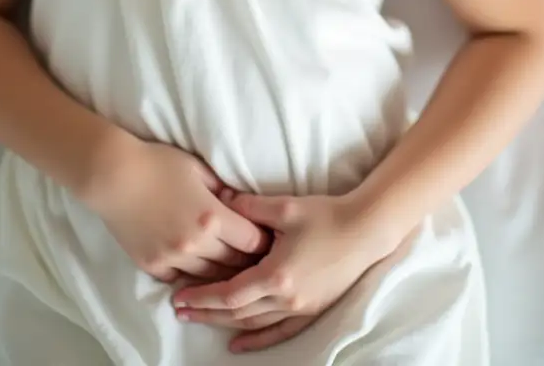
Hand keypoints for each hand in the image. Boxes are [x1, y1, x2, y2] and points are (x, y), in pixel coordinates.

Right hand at [88, 137, 270, 285]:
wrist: (113, 176)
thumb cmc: (157, 163)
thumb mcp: (198, 168)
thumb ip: (222, 190)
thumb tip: (240, 204)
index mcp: (212, 217)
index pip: (253, 241)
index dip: (264, 241)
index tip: (270, 240)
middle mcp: (196, 244)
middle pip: (235, 265)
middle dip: (248, 262)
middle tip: (258, 261)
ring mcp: (173, 259)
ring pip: (210, 278)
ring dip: (222, 274)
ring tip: (232, 271)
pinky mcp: (153, 267)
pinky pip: (181, 280)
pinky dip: (192, 276)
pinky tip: (199, 271)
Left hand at [172, 189, 394, 352]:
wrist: (365, 230)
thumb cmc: (326, 215)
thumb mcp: (285, 207)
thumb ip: (249, 206)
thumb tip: (221, 199)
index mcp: (276, 274)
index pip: (229, 293)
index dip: (202, 296)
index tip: (178, 296)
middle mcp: (286, 298)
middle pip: (236, 312)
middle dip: (205, 312)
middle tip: (179, 310)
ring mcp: (300, 308)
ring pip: (253, 323)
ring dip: (223, 324)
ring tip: (198, 321)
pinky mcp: (312, 310)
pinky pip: (279, 332)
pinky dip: (257, 340)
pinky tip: (238, 344)